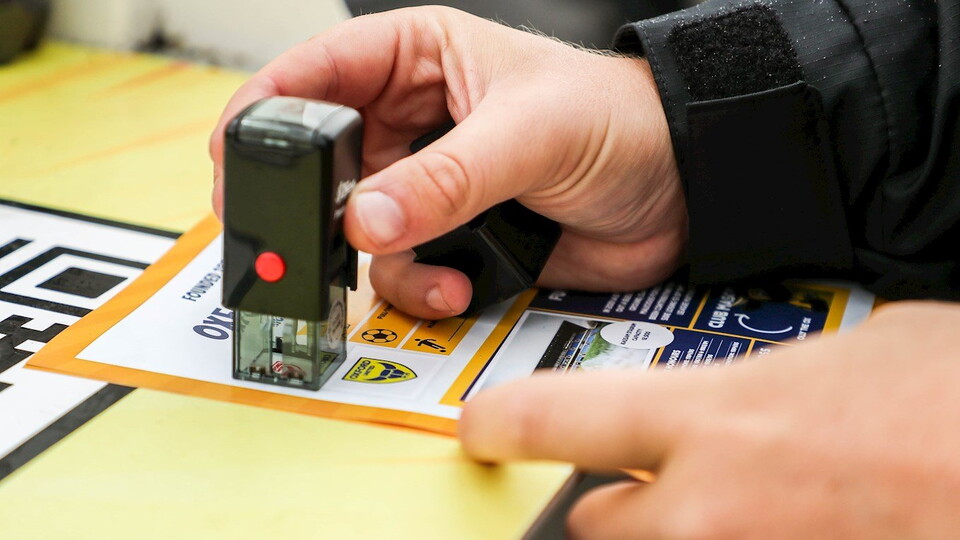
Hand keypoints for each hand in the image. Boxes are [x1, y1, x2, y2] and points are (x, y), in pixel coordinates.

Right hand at [210, 7, 684, 318]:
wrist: (681, 189)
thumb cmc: (619, 120)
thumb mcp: (528, 132)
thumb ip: (445, 177)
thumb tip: (369, 217)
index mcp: (418, 59)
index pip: (315, 75)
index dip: (266, 114)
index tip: (236, 160)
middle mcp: (411, 124)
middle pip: (323, 165)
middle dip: (316, 208)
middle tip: (304, 240)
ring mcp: (428, 186)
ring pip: (358, 231)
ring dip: (383, 260)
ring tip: (432, 266)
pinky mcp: (452, 238)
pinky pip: (402, 271)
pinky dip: (419, 288)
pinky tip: (457, 285)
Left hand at [459, 301, 959, 538]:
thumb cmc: (956, 400)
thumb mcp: (863, 342)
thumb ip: (775, 375)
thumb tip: (765, 388)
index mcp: (717, 416)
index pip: (552, 417)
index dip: (500, 422)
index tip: (484, 427)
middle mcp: (709, 509)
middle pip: (590, 522)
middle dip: (608, 502)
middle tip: (650, 480)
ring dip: (670, 533)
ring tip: (735, 504)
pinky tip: (787, 520)